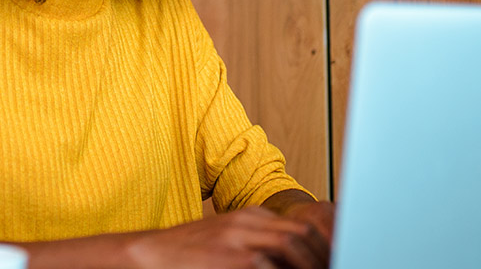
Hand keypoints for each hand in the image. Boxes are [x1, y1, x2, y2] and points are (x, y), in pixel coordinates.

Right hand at [124, 206, 328, 268]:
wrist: (150, 256)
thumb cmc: (187, 255)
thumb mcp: (227, 240)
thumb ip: (258, 245)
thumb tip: (292, 259)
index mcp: (250, 216)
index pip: (301, 225)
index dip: (321, 246)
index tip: (330, 259)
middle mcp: (246, 222)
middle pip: (301, 232)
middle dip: (319, 255)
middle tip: (330, 268)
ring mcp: (238, 239)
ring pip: (290, 245)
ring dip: (307, 264)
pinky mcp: (230, 259)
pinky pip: (267, 267)